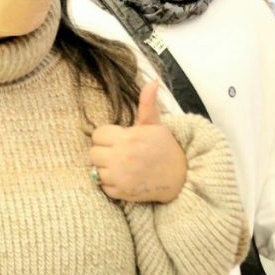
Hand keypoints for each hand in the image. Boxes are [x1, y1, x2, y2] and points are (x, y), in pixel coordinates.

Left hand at [89, 80, 186, 202]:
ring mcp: (120, 177)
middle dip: (104, 151)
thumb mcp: (156, 125)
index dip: (107, 136)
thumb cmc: (166, 149)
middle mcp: (121, 157)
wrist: (181, 177)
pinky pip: (103, 187)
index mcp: (127, 138)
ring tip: (122, 166)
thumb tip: (152, 81)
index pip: (98, 135)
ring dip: (106, 168)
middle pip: (93, 153)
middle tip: (119, 152)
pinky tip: (125, 178)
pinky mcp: (121, 192)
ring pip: (96, 170)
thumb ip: (147, 104)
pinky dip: (111, 184)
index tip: (118, 139)